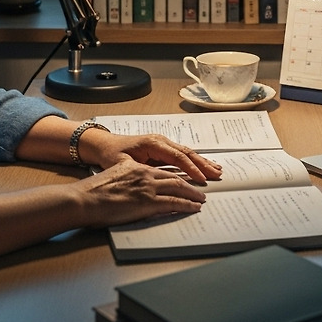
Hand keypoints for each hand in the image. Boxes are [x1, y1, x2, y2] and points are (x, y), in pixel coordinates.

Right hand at [74, 159, 210, 227]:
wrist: (84, 199)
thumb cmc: (93, 192)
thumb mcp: (114, 177)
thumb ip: (128, 179)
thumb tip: (135, 188)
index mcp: (136, 168)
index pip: (163, 170)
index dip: (178, 174)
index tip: (187, 177)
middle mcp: (145, 174)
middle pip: (175, 176)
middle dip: (192, 182)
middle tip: (202, 187)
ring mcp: (147, 188)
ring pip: (178, 187)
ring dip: (193, 194)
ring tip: (201, 199)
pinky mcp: (148, 202)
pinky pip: (174, 202)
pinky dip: (187, 205)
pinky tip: (194, 208)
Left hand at [84, 132, 222, 183]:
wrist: (104, 145)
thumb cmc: (111, 154)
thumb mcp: (123, 164)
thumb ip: (140, 170)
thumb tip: (155, 179)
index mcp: (152, 144)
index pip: (177, 156)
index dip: (191, 168)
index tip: (201, 179)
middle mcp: (161, 141)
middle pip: (187, 153)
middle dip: (203, 164)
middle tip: (217, 174)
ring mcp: (163, 144)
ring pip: (187, 153)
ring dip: (202, 162)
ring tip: (217, 170)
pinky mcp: (163, 149)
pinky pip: (182, 155)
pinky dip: (195, 161)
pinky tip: (204, 166)